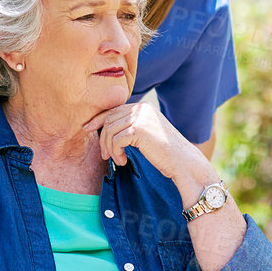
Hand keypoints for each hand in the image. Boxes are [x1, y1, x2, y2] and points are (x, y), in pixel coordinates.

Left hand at [83, 103, 206, 182]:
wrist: (183, 163)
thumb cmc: (166, 153)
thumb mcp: (148, 135)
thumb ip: (132, 127)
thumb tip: (107, 128)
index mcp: (144, 107)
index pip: (115, 109)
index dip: (99, 119)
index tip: (87, 128)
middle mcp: (142, 108)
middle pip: (110, 119)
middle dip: (103, 138)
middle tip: (105, 155)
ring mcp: (141, 118)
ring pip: (110, 130)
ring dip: (109, 148)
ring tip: (117, 160)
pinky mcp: (139, 130)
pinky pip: (116, 141)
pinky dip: (116, 153)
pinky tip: (124, 161)